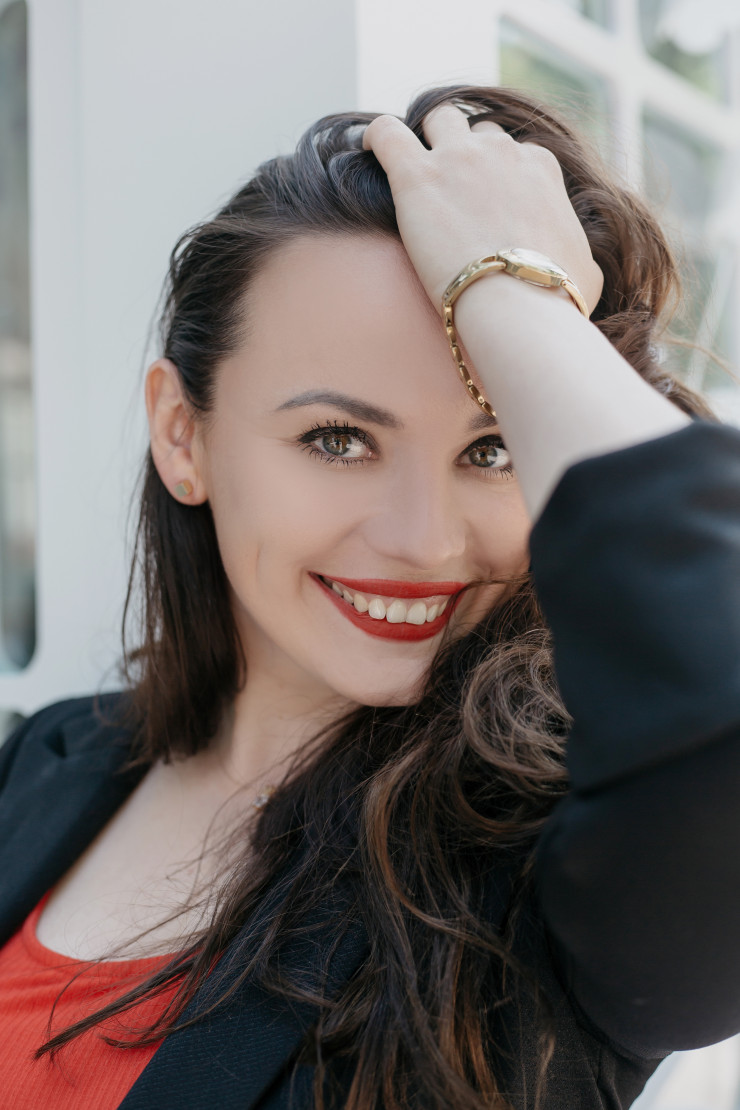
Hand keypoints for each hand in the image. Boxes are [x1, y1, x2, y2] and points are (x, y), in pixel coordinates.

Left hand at [362, 104, 603, 314]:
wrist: (519, 303)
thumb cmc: (555, 297)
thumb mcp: (585, 271)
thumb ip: (575, 253)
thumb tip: (573, 268)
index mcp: (540, 168)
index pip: (516, 154)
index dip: (497, 176)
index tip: (484, 201)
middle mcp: (501, 152)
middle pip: (477, 133)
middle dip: (464, 152)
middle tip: (449, 188)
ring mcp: (457, 158)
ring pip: (437, 120)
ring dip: (426, 137)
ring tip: (412, 166)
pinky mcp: (416, 176)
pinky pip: (387, 133)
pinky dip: (378, 136)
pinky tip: (369, 149)